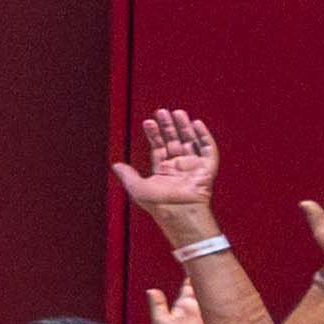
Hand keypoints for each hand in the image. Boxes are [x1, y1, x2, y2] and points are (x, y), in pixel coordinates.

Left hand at [115, 105, 220, 228]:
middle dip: (168, 126)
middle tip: (162, 111)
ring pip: (190, 141)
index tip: (148, 122)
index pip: (158, 146)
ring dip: (184, 127)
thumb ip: (127, 174)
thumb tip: (116, 164)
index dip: (153, 134)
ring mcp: (193, 166)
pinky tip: (197, 124)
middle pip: (174, 140)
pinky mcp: (207, 168)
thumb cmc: (158, 205)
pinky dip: (203, 136)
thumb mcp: (137, 187)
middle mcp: (178, 166)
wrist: (177, 212)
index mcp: (163, 170)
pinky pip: (208, 149)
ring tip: (177, 112)